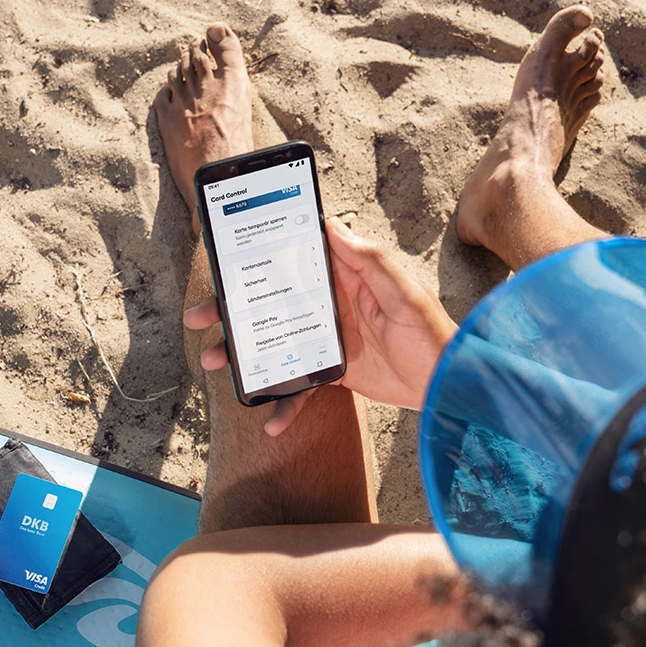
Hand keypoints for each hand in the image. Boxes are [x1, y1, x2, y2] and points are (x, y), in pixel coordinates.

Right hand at [184, 218, 458, 435]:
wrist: (448, 382)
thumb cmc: (432, 332)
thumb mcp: (404, 294)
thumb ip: (371, 261)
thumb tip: (332, 225)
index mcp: (343, 277)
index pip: (293, 258)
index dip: (257, 257)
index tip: (222, 259)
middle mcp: (329, 304)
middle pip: (270, 301)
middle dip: (231, 309)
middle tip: (198, 317)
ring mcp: (327, 339)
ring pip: (274, 341)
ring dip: (243, 353)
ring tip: (215, 362)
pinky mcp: (332, 372)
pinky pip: (299, 385)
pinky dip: (284, 402)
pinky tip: (271, 421)